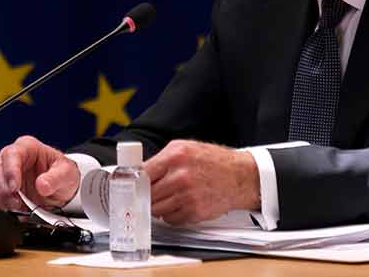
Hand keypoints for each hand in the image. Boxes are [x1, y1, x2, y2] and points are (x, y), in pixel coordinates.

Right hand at [0, 135, 79, 211]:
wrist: (62, 188)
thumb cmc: (62, 173)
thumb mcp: (67, 173)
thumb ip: (56, 178)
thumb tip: (42, 185)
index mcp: (28, 147)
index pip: (11, 154)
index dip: (10, 171)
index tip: (15, 188)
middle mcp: (13, 158)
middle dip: (4, 189)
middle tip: (16, 204)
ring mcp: (7, 174)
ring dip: (4, 200)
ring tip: (19, 209)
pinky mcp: (5, 189)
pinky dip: (5, 206)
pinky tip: (17, 212)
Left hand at [144, 140, 259, 224]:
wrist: (239, 176)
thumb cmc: (212, 161)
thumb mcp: (184, 148)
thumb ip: (161, 159)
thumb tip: (139, 172)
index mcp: (175, 156)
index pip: (142, 173)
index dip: (134, 181)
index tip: (129, 186)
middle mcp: (180, 177)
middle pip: (148, 194)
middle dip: (147, 195)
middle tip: (150, 193)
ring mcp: (187, 196)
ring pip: (157, 209)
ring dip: (159, 206)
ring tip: (169, 196)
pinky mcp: (195, 212)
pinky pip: (171, 219)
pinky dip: (172, 215)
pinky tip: (180, 204)